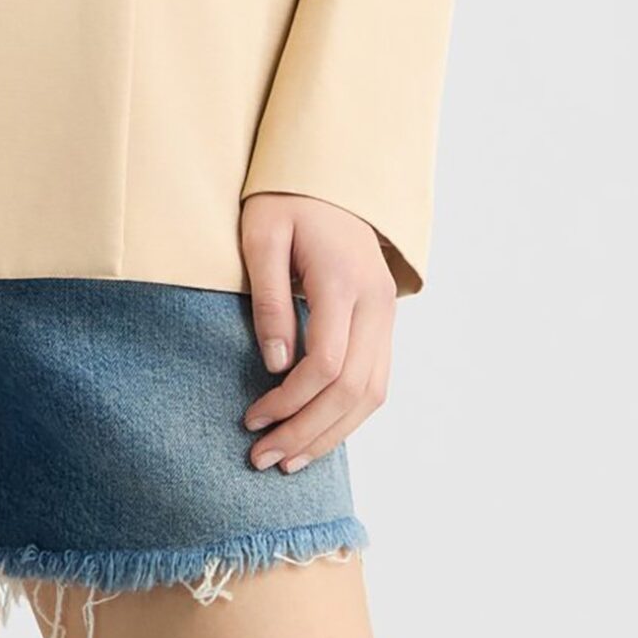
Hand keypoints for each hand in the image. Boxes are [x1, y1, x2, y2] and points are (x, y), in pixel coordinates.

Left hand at [237, 191, 395, 472]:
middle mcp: (375, 302)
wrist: (328, 176)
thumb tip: (276, 365)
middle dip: (307, 432)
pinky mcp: (384, 321)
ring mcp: (386, 313)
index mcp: (343, 280)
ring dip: (330, 434)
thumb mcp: (261, 236)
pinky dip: (347, 415)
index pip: (326, 363)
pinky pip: (375, 382)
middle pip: (353, 390)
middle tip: (263, 459)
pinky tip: (316, 433)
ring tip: (288, 461)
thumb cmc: (285, 200)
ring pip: (372, 394)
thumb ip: (268, 298)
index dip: (290, 401)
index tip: (252, 420)